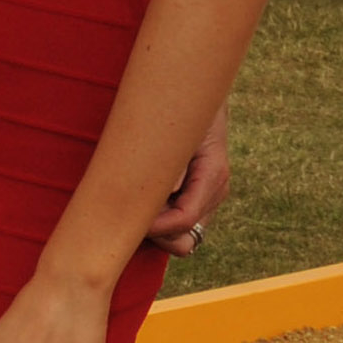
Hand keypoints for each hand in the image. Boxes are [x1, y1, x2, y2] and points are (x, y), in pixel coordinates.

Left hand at [145, 107, 228, 255]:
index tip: (128, 216)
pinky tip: (144, 200)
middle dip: (156, 234)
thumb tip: (168, 191)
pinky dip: (159, 222)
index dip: (155, 226)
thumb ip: (173, 162)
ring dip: (157, 230)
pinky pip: (177, 226)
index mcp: (213, 175)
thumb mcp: (178, 129)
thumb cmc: (182, 113)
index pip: (184, 219)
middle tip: (132, 212)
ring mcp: (207, 200)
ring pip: (181, 238)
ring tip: (137, 204)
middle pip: (184, 241)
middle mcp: (214, 193)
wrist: (198, 101)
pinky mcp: (196, 200)